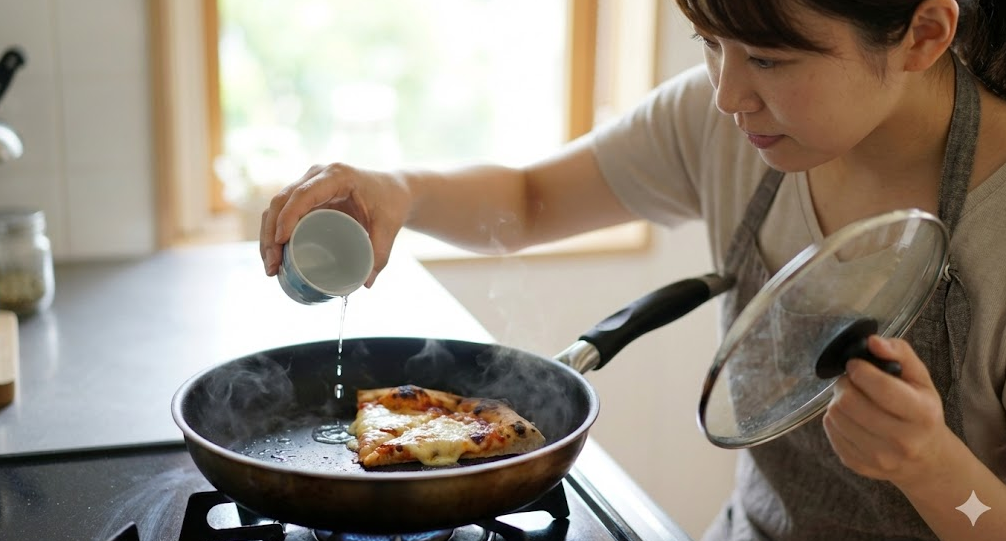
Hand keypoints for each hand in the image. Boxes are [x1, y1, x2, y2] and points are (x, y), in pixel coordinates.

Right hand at [259, 162, 410, 286]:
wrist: (393, 189)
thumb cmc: (391, 202)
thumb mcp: (389, 226)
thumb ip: (381, 253)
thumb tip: (366, 283)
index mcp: (337, 176)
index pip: (303, 194)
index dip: (288, 217)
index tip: (280, 242)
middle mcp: (317, 176)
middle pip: (281, 200)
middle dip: (270, 234)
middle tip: (272, 266)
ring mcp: (308, 184)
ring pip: (276, 207)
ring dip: (267, 236)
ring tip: (271, 267)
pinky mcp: (305, 197)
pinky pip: (282, 211)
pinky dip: (273, 232)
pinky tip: (272, 255)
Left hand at [823, 335, 954, 489]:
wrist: (924, 459)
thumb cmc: (921, 411)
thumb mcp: (921, 379)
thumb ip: (900, 352)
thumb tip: (872, 341)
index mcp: (921, 415)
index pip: (880, 388)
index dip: (860, 369)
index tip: (857, 364)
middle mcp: (902, 441)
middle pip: (850, 401)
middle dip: (846, 383)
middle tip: (853, 381)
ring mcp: (878, 457)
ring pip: (835, 415)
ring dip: (838, 400)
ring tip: (852, 397)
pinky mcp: (857, 464)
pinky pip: (830, 430)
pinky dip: (835, 418)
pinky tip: (851, 416)